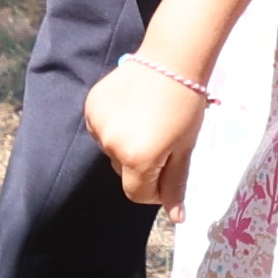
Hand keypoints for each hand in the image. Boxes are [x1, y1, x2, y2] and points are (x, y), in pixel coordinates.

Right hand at [85, 55, 206, 208]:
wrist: (171, 59)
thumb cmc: (186, 105)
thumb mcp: (185, 147)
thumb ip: (176, 184)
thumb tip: (177, 218)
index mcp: (138, 159)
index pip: (137, 194)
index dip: (154, 190)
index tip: (168, 172)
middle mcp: (112, 145)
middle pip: (125, 172)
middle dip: (142, 164)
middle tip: (162, 138)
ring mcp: (98, 124)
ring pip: (111, 150)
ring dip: (126, 143)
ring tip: (147, 118)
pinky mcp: (91, 106)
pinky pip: (100, 129)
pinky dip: (113, 125)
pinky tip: (131, 108)